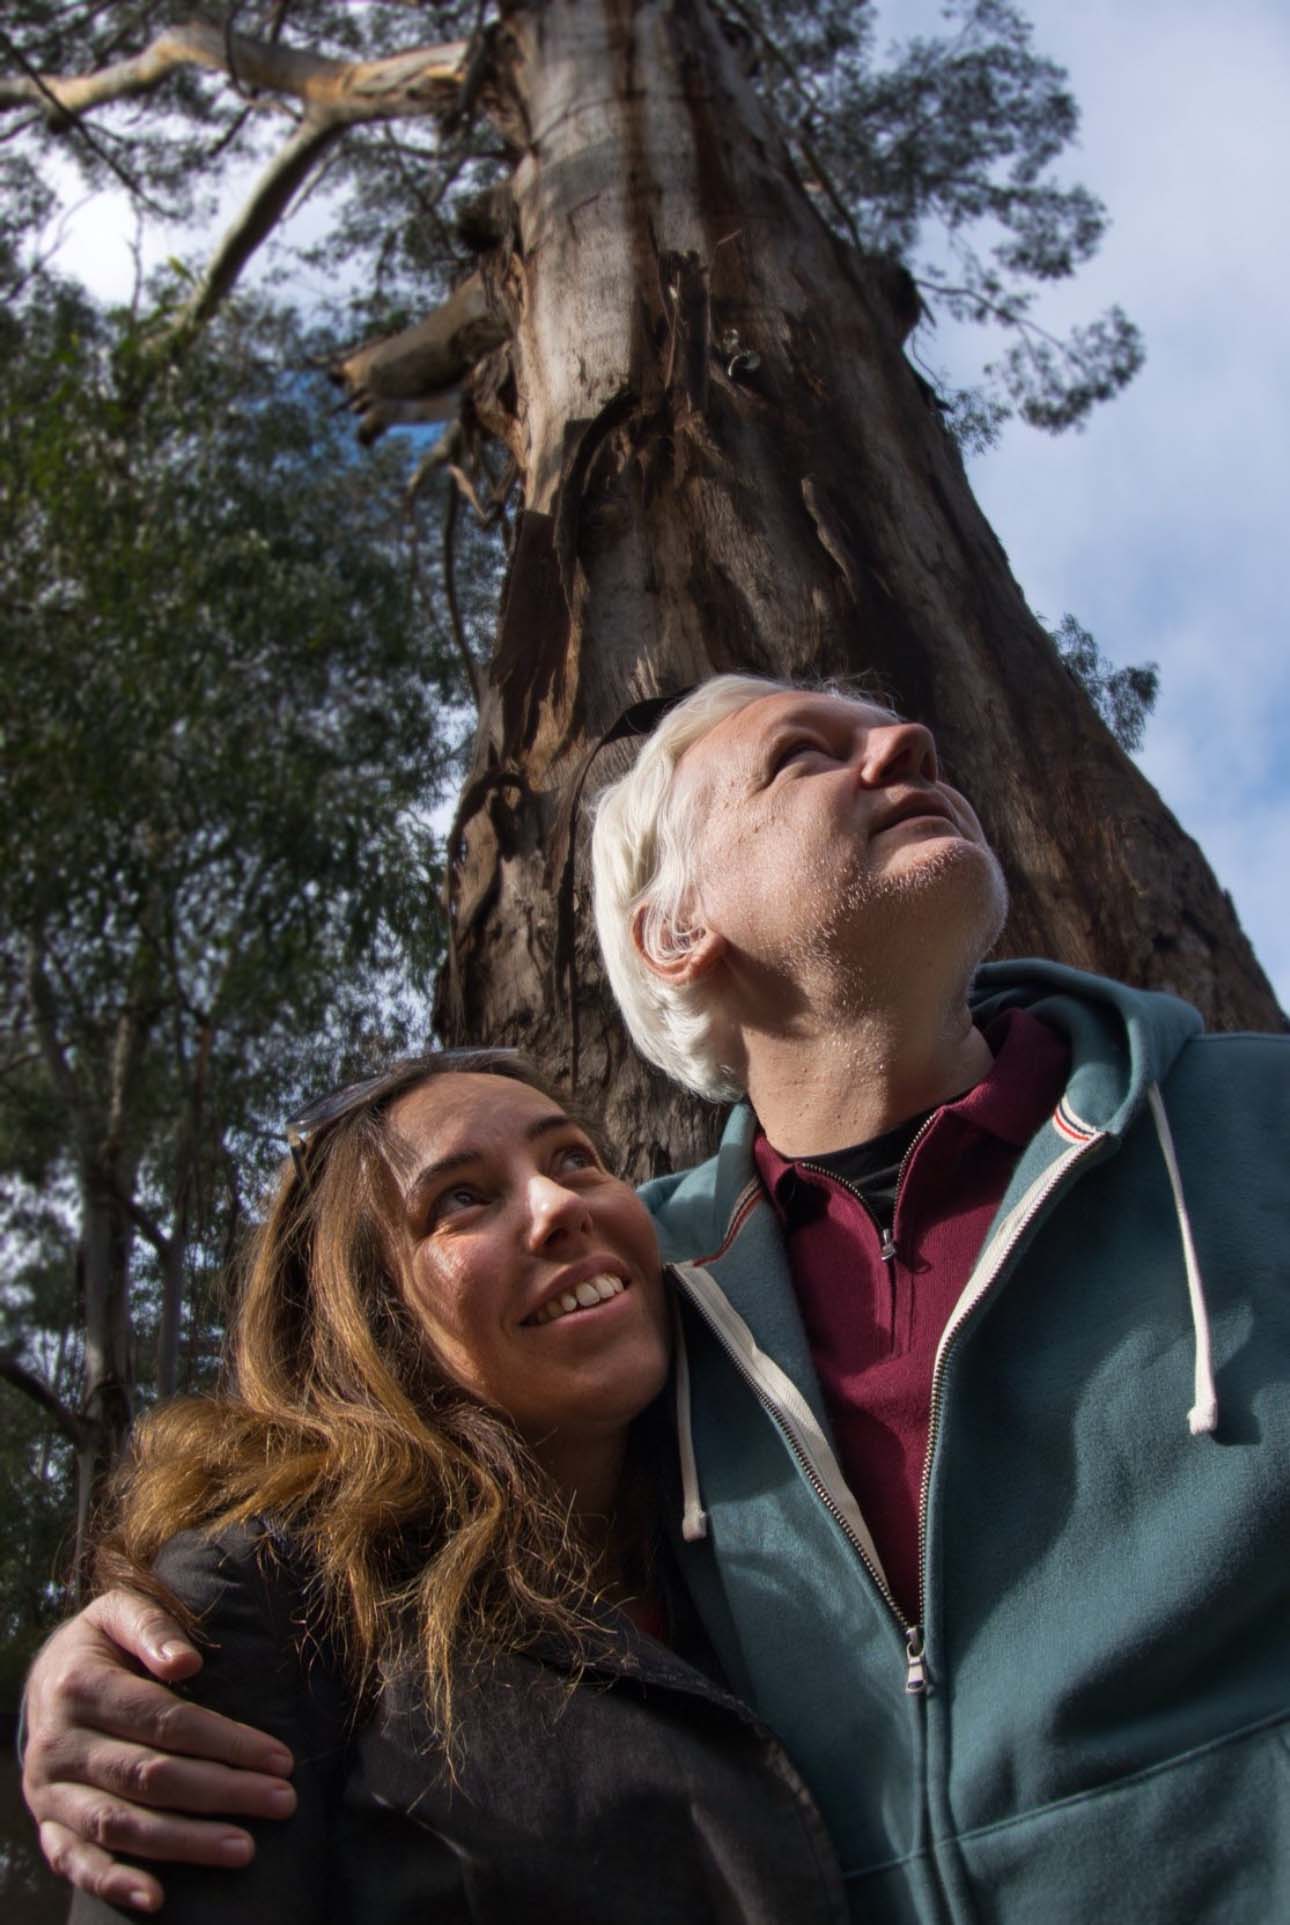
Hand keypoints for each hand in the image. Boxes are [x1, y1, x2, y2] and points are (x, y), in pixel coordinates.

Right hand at [22, 1587, 296, 1912]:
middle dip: (223, 1792)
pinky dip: (115, 1883)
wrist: (43, 1680)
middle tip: (283, 1802)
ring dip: (186, 1842)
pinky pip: (76, 1863)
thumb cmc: (102, 1645)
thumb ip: (152, 1626)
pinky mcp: (48, 1827)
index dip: (225, 1741)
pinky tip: (158, 1898)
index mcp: (81, 1687)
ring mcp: (50, 1793)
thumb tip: (186, 1661)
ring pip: (121, 1825)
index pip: (164, 1721)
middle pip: (151, 1776)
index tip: (280, 1758)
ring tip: (245, 1848)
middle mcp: (61, 1744)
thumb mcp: (118, 1613)